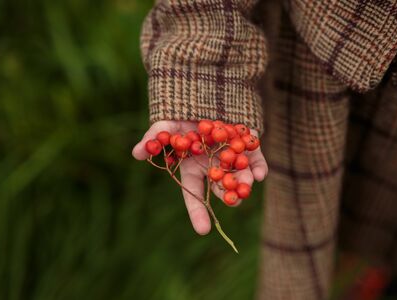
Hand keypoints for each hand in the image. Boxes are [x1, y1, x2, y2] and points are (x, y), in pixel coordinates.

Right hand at [132, 120, 267, 234]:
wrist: (206, 92)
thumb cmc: (182, 113)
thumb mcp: (165, 125)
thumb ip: (153, 139)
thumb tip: (135, 153)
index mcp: (194, 168)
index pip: (194, 193)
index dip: (197, 212)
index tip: (203, 231)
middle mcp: (214, 166)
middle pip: (221, 186)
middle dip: (227, 195)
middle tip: (233, 201)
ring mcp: (232, 156)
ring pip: (239, 174)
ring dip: (244, 182)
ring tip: (247, 185)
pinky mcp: (249, 145)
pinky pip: (256, 159)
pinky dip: (259, 166)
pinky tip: (261, 174)